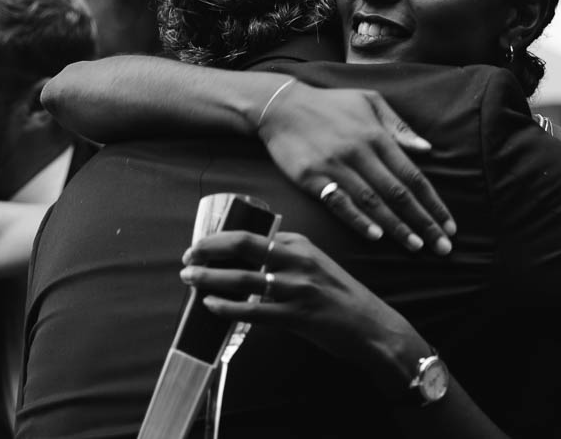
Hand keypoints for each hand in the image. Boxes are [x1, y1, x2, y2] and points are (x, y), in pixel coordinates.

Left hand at [182, 231, 426, 395]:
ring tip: (190, 278)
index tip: (203, 245)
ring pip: (244, 278)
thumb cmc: (342, 298)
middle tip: (189, 255)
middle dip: (210, 248)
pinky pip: (253, 310)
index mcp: (302, 244)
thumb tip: (249, 262)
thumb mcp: (317, 265)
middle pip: (245, 245)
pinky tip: (211, 306)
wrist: (372, 326)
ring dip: (210, 277)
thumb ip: (288, 259)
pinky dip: (228, 307)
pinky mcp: (296, 315)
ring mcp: (297, 288)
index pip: (255, 234)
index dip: (222, 238)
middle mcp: (299, 260)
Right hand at [259, 83, 454, 253]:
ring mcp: (335, 166)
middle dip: (423, 222)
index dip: (433, 203)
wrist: (281, 106)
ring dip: (396, 227)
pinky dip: (358, 220)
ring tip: (416, 247)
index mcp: (377, 136)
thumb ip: (398, 127)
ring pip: (372, 202)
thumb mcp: (369, 101)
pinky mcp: (312, 178)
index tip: (449, 225)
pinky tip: (375, 236)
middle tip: (443, 247)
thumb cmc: (330, 104)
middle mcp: (360, 153)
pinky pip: (339, 202)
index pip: (413, 175)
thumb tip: (427, 149)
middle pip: (398, 193)